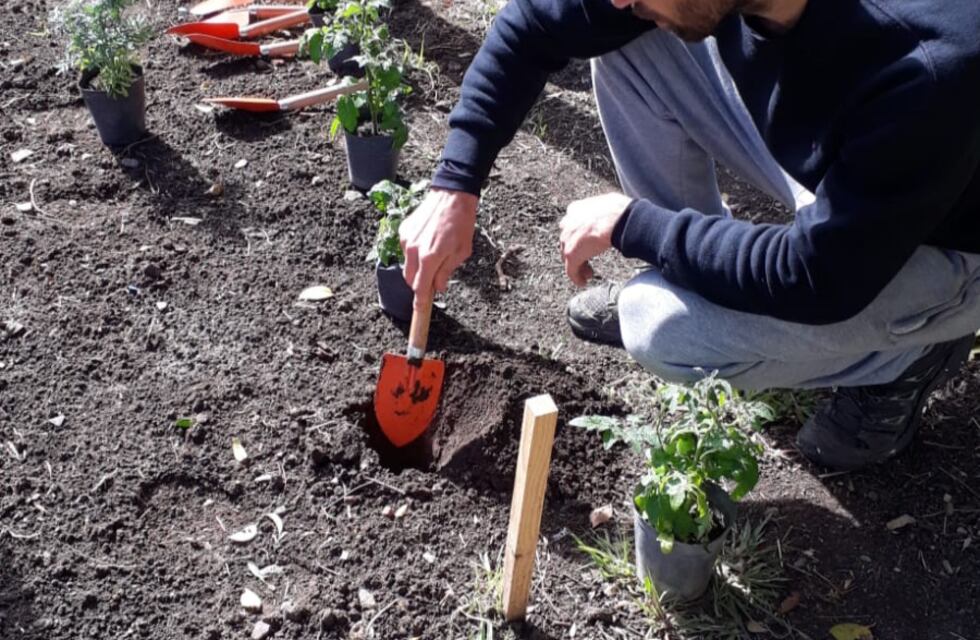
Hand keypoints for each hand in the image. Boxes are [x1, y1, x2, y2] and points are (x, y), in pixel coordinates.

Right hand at [399, 188, 478, 305]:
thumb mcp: (462, 252)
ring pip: (407, 265)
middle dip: (420, 284)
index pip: (420, 288)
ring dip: (418, 267)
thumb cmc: (461, 223)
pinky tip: (429, 242)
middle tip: (434, 279)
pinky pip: (406, 250)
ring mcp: (406, 239)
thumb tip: (438, 287)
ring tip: (435, 254)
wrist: (452, 196)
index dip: (420, 301)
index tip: (419, 309)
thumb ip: (447, 272)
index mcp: (430, 257)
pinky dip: (415, 253)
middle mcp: (414, 250)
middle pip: (410, 279)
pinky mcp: (404, 230)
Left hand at [559, 192, 631, 286]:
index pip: (572, 225)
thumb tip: (616, 214)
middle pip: (568, 242)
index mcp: (575, 209)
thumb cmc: (618, 210)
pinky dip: (576, 277)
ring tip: (588, 274)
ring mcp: (567, 239)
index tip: (587, 244)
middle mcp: (567, 223)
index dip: (579, 237)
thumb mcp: (609, 205)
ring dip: (578, 266)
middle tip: (586, 261)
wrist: (616, 218)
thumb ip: (603, 211)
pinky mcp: (571, 254)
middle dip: (577, 252)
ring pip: (568, 256)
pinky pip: (571, 270)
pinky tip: (583, 282)